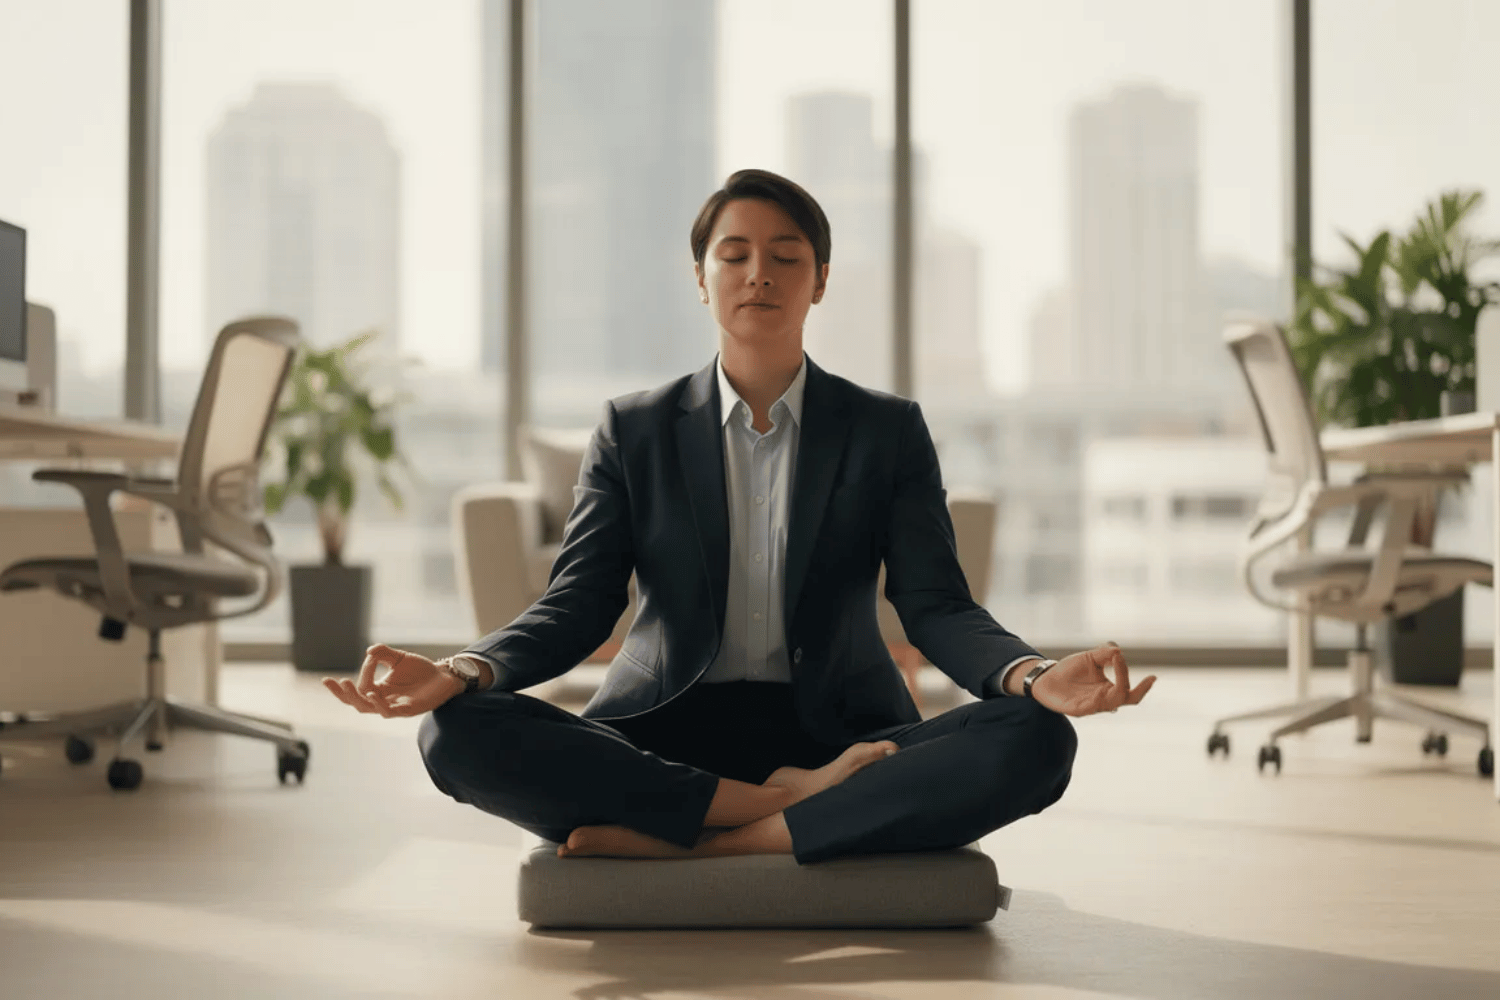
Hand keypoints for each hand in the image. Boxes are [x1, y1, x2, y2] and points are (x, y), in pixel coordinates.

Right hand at [324, 644, 461, 717]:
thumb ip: (384, 653)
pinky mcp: (408, 710)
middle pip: (357, 702)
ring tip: (347, 685)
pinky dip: (379, 704)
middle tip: (333, 682)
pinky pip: (389, 711)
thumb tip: (369, 651)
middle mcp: (384, 700)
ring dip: (357, 698)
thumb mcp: (399, 658)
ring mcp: (395, 707)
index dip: (363, 671)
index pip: (361, 685)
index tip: (371, 657)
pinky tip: (373, 694)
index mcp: (379, 690)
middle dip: (343, 693)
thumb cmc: (421, 670)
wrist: (444, 677)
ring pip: (369, 708)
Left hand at [1031, 642, 1154, 717]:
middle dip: (1140, 690)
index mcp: (1109, 688)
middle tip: (1149, 679)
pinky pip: (1092, 708)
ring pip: (1113, 703)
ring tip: (1116, 661)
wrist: (1045, 678)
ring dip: (1119, 686)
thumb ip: (1104, 654)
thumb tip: (1118, 651)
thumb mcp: (1089, 658)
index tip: (1144, 671)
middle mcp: (1104, 699)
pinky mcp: (1078, 710)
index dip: (1143, 685)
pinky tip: (1100, 689)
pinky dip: (1098, 700)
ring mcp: (1092, 706)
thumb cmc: (1069, 670)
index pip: (1130, 690)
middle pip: (1128, 699)